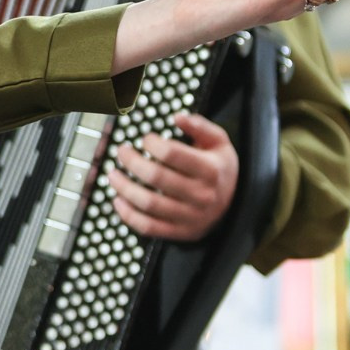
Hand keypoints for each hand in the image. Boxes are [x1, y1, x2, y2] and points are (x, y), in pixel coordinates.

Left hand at [108, 113, 237, 241]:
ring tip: (113, 175)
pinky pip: (149, 227)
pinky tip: (118, 200)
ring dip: (124, 188)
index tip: (145, 139)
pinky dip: (128, 215)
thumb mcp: (219, 142)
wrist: (236, 204)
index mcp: (211, 170)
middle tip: (122, 152)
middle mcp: (202, 195)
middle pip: (156, 177)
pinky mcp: (181, 232)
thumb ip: (200, 126)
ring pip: (149, 204)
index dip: (152, 143)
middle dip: (132, 162)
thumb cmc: (219, 167)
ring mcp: (191, 217)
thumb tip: (178, 117)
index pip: (173, 154)